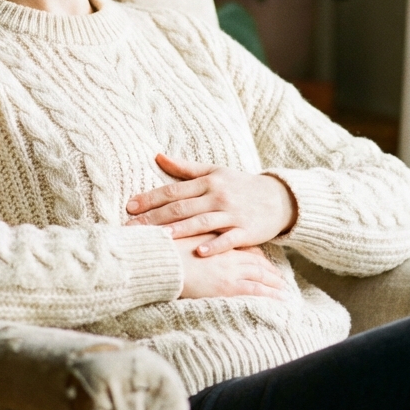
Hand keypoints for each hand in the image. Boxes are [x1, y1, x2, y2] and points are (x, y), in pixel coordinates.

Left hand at [126, 153, 296, 256]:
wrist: (279, 198)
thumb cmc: (241, 185)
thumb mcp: (215, 172)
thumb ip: (185, 168)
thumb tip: (157, 156)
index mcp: (208, 182)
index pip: (173, 191)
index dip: (151, 198)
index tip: (130, 207)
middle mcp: (218, 196)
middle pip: (182, 208)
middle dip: (155, 218)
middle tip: (132, 228)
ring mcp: (232, 214)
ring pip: (201, 222)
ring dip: (179, 230)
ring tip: (159, 238)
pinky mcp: (246, 231)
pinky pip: (228, 239)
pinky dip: (214, 246)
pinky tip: (199, 253)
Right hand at [173, 233, 285, 299]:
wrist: (163, 261)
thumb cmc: (168, 251)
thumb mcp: (185, 240)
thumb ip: (197, 240)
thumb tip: (197, 245)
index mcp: (219, 243)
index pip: (244, 249)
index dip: (256, 256)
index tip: (263, 261)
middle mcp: (229, 255)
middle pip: (256, 262)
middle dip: (269, 270)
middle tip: (280, 278)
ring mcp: (231, 270)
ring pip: (260, 276)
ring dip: (274, 283)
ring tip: (284, 290)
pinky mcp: (228, 286)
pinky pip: (255, 290)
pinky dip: (270, 294)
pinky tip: (279, 299)